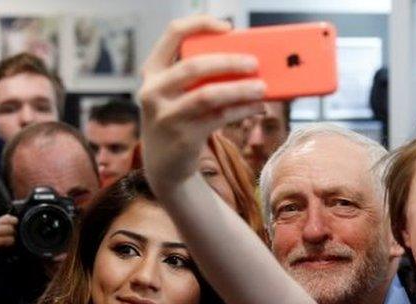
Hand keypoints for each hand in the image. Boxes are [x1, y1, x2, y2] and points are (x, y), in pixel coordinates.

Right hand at [138, 15, 265, 191]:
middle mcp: (153, 91)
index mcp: (153, 70)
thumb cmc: (177, 119)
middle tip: (254, 63)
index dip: (200, 25)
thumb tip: (243, 61)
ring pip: (208, 95)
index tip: (227, 28)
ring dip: (239, 89)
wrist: (162, 166)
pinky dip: (241, 110)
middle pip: (193, 66)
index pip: (173, 34)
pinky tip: (257, 106)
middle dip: (228, 62)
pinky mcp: (183, 137)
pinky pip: (218, 118)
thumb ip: (196, 76)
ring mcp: (166, 115)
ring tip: (262, 87)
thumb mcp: (175, 93)